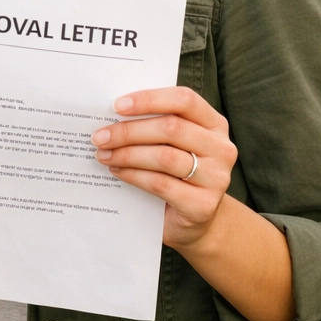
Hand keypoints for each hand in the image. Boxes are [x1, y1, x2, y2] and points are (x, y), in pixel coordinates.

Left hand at [92, 87, 238, 249]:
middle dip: (129, 131)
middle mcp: (221, 148)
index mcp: (213, 123)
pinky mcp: (204, 205)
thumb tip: (110, 114)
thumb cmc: (176, 171)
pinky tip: (117, 171)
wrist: (195, 221)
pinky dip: (134, 175)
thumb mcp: (172, 143)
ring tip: (104, 154)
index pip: (184, 99)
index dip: (149, 99)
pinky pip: (161, 184)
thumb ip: (154, 124)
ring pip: (164, 157)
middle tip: (99, 136)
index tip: (117, 105)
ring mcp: (217, 178)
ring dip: (127, 154)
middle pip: (171, 128)